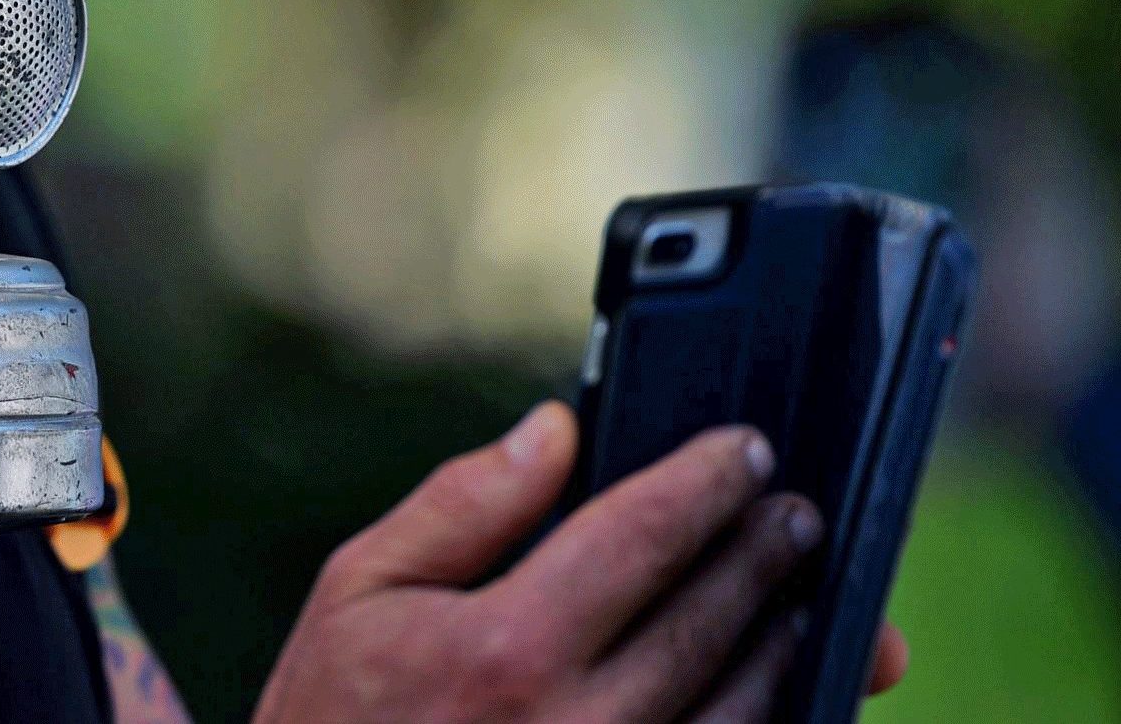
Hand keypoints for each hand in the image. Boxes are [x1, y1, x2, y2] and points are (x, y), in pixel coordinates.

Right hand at [251, 403, 909, 722]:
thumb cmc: (331, 713)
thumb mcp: (359, 590)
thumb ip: (461, 505)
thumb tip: (555, 430)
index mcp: (505, 649)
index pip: (641, 537)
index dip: (705, 483)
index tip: (744, 451)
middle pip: (709, 622)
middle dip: (762, 554)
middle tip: (794, 513)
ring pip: (741, 712)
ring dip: (780, 646)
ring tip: (793, 598)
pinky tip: (763, 694)